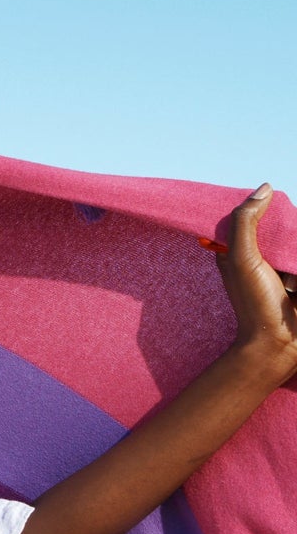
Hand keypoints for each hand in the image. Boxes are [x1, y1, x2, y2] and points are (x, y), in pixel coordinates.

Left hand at [219, 184, 296, 381]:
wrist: (278, 345)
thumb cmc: (254, 303)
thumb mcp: (242, 259)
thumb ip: (246, 222)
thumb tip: (266, 188)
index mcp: (241, 249)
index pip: (258, 216)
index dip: (268, 215)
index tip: (270, 241)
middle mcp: (263, 257)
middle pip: (285, 230)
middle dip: (288, 242)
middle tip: (281, 275)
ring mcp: (285, 269)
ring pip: (295, 245)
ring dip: (295, 265)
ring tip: (290, 287)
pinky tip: (295, 291)